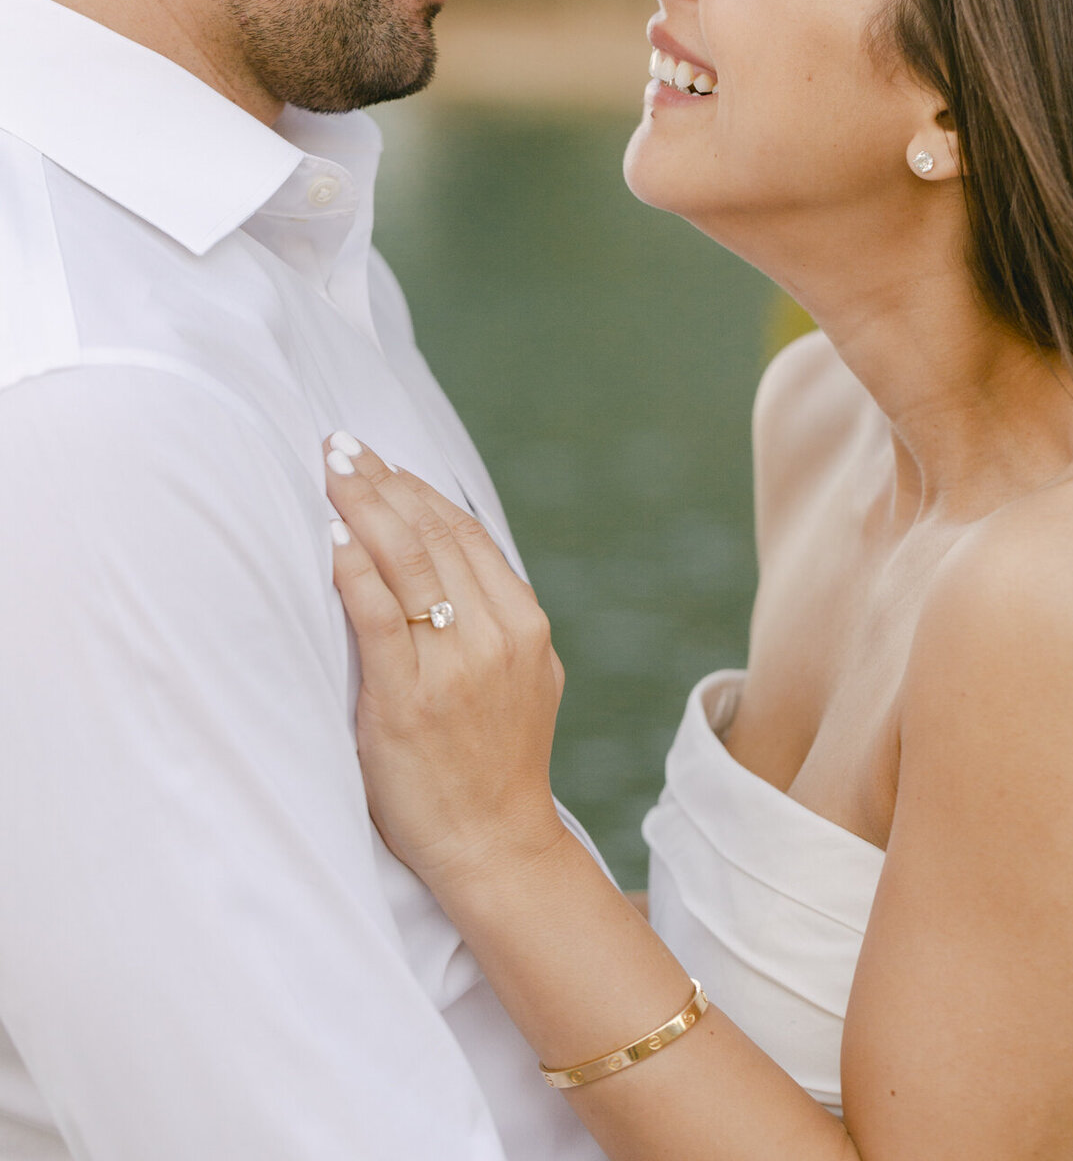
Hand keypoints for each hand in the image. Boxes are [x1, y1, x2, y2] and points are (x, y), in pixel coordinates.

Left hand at [324, 436, 567, 892]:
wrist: (495, 846)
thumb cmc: (494, 762)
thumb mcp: (521, 676)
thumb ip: (491, 617)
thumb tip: (444, 557)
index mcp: (523, 623)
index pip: (464, 531)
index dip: (416, 488)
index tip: (379, 457)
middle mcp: (496, 635)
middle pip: (432, 533)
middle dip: (382, 480)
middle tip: (341, 444)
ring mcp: (456, 666)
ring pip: (407, 561)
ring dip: (362, 504)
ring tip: (330, 468)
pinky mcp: (409, 700)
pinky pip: (378, 616)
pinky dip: (352, 569)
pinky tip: (330, 536)